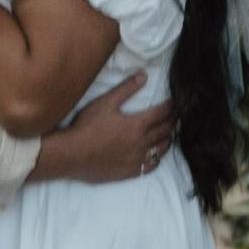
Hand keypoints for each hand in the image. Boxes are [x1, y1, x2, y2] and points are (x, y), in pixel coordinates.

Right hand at [32, 90, 180, 185]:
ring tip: (170, 134)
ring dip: (167, 140)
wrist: (72, 155)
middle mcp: (142, 143)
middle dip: (172, 122)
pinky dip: (156, 159)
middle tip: (176, 116)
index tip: (175, 102)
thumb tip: (144, 75)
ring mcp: (137, 159)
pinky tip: (156, 156)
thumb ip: (126, 89)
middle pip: (164, 131)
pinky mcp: (129, 172)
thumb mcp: (105, 102)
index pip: (161, 113)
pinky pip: (150, 166)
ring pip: (160, 150)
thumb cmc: (87, 126)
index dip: (170, 107)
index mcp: (137, 124)